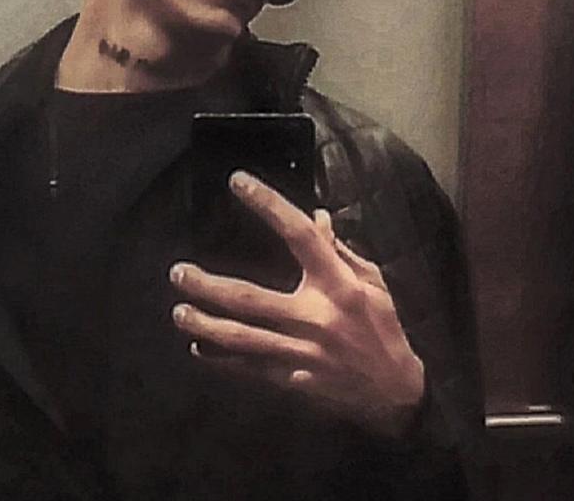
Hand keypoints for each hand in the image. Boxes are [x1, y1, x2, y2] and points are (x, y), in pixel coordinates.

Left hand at [169, 171, 424, 438]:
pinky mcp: (294, 380)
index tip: (238, 182)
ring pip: (243, 338)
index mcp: (339, 285)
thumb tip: (317, 216)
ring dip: (206, 325)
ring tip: (179, 312)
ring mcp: (301, 352)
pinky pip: (250, 368)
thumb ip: (340, 251)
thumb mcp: (372, 283)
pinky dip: (222, 360)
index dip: (269, 205)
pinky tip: (199, 350)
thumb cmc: (382, 328)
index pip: (300, 235)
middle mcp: (316, 317)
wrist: (395, 390)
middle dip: (209, 286)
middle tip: (177, 272)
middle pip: (250, 298)